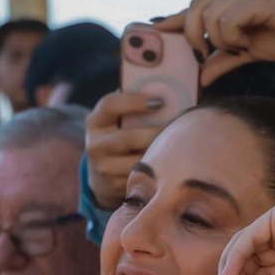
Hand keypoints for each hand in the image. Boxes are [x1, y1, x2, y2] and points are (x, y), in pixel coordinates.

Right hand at [85, 92, 167, 209]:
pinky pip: (142, 176)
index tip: (160, 101)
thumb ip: (134, 105)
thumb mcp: (118, 119)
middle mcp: (94, 145)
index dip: (135, 101)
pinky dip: (157, 169)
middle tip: (180, 126)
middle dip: (157, 132)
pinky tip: (169, 163)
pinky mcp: (114, 185)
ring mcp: (103, 167)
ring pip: (138, 160)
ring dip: (160, 153)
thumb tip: (167, 88)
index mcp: (95, 121)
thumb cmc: (120, 135)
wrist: (103, 173)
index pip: (110, 105)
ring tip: (178, 145)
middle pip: (130, 137)